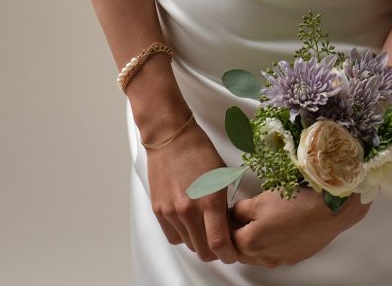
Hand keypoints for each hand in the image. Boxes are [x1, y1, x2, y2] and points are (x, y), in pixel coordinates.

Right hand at [144, 120, 243, 264]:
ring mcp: (171, 211)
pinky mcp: (158, 210)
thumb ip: (224, 204)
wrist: (170, 136)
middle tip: (221, 242)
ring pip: (188, 244)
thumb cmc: (198, 150)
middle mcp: (189, 209)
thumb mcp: (221, 175)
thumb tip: (227, 226)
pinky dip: (183, 235)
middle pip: (202, 250)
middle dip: (215, 252)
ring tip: (205, 226)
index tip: (232, 253)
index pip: (218, 243)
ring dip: (198, 241)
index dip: (228, 254)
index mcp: (209, 199)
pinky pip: (173, 236)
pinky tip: (189, 221)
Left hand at [228, 184, 371, 267]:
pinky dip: (271, 242)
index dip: (226, 222)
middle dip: (238, 234)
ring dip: (254, 240)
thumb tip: (232, 212)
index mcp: (250, 242)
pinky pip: (275, 253)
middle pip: (241, 250)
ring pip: (258, 254)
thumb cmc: (295, 203)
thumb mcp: (261, 199)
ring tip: (261, 219)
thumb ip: (241, 209)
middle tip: (242, 215)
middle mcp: (263, 257)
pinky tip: (279, 226)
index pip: (227, 238)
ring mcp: (280, 259)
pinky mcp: (294, 256)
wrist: (329, 211)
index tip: (228, 211)